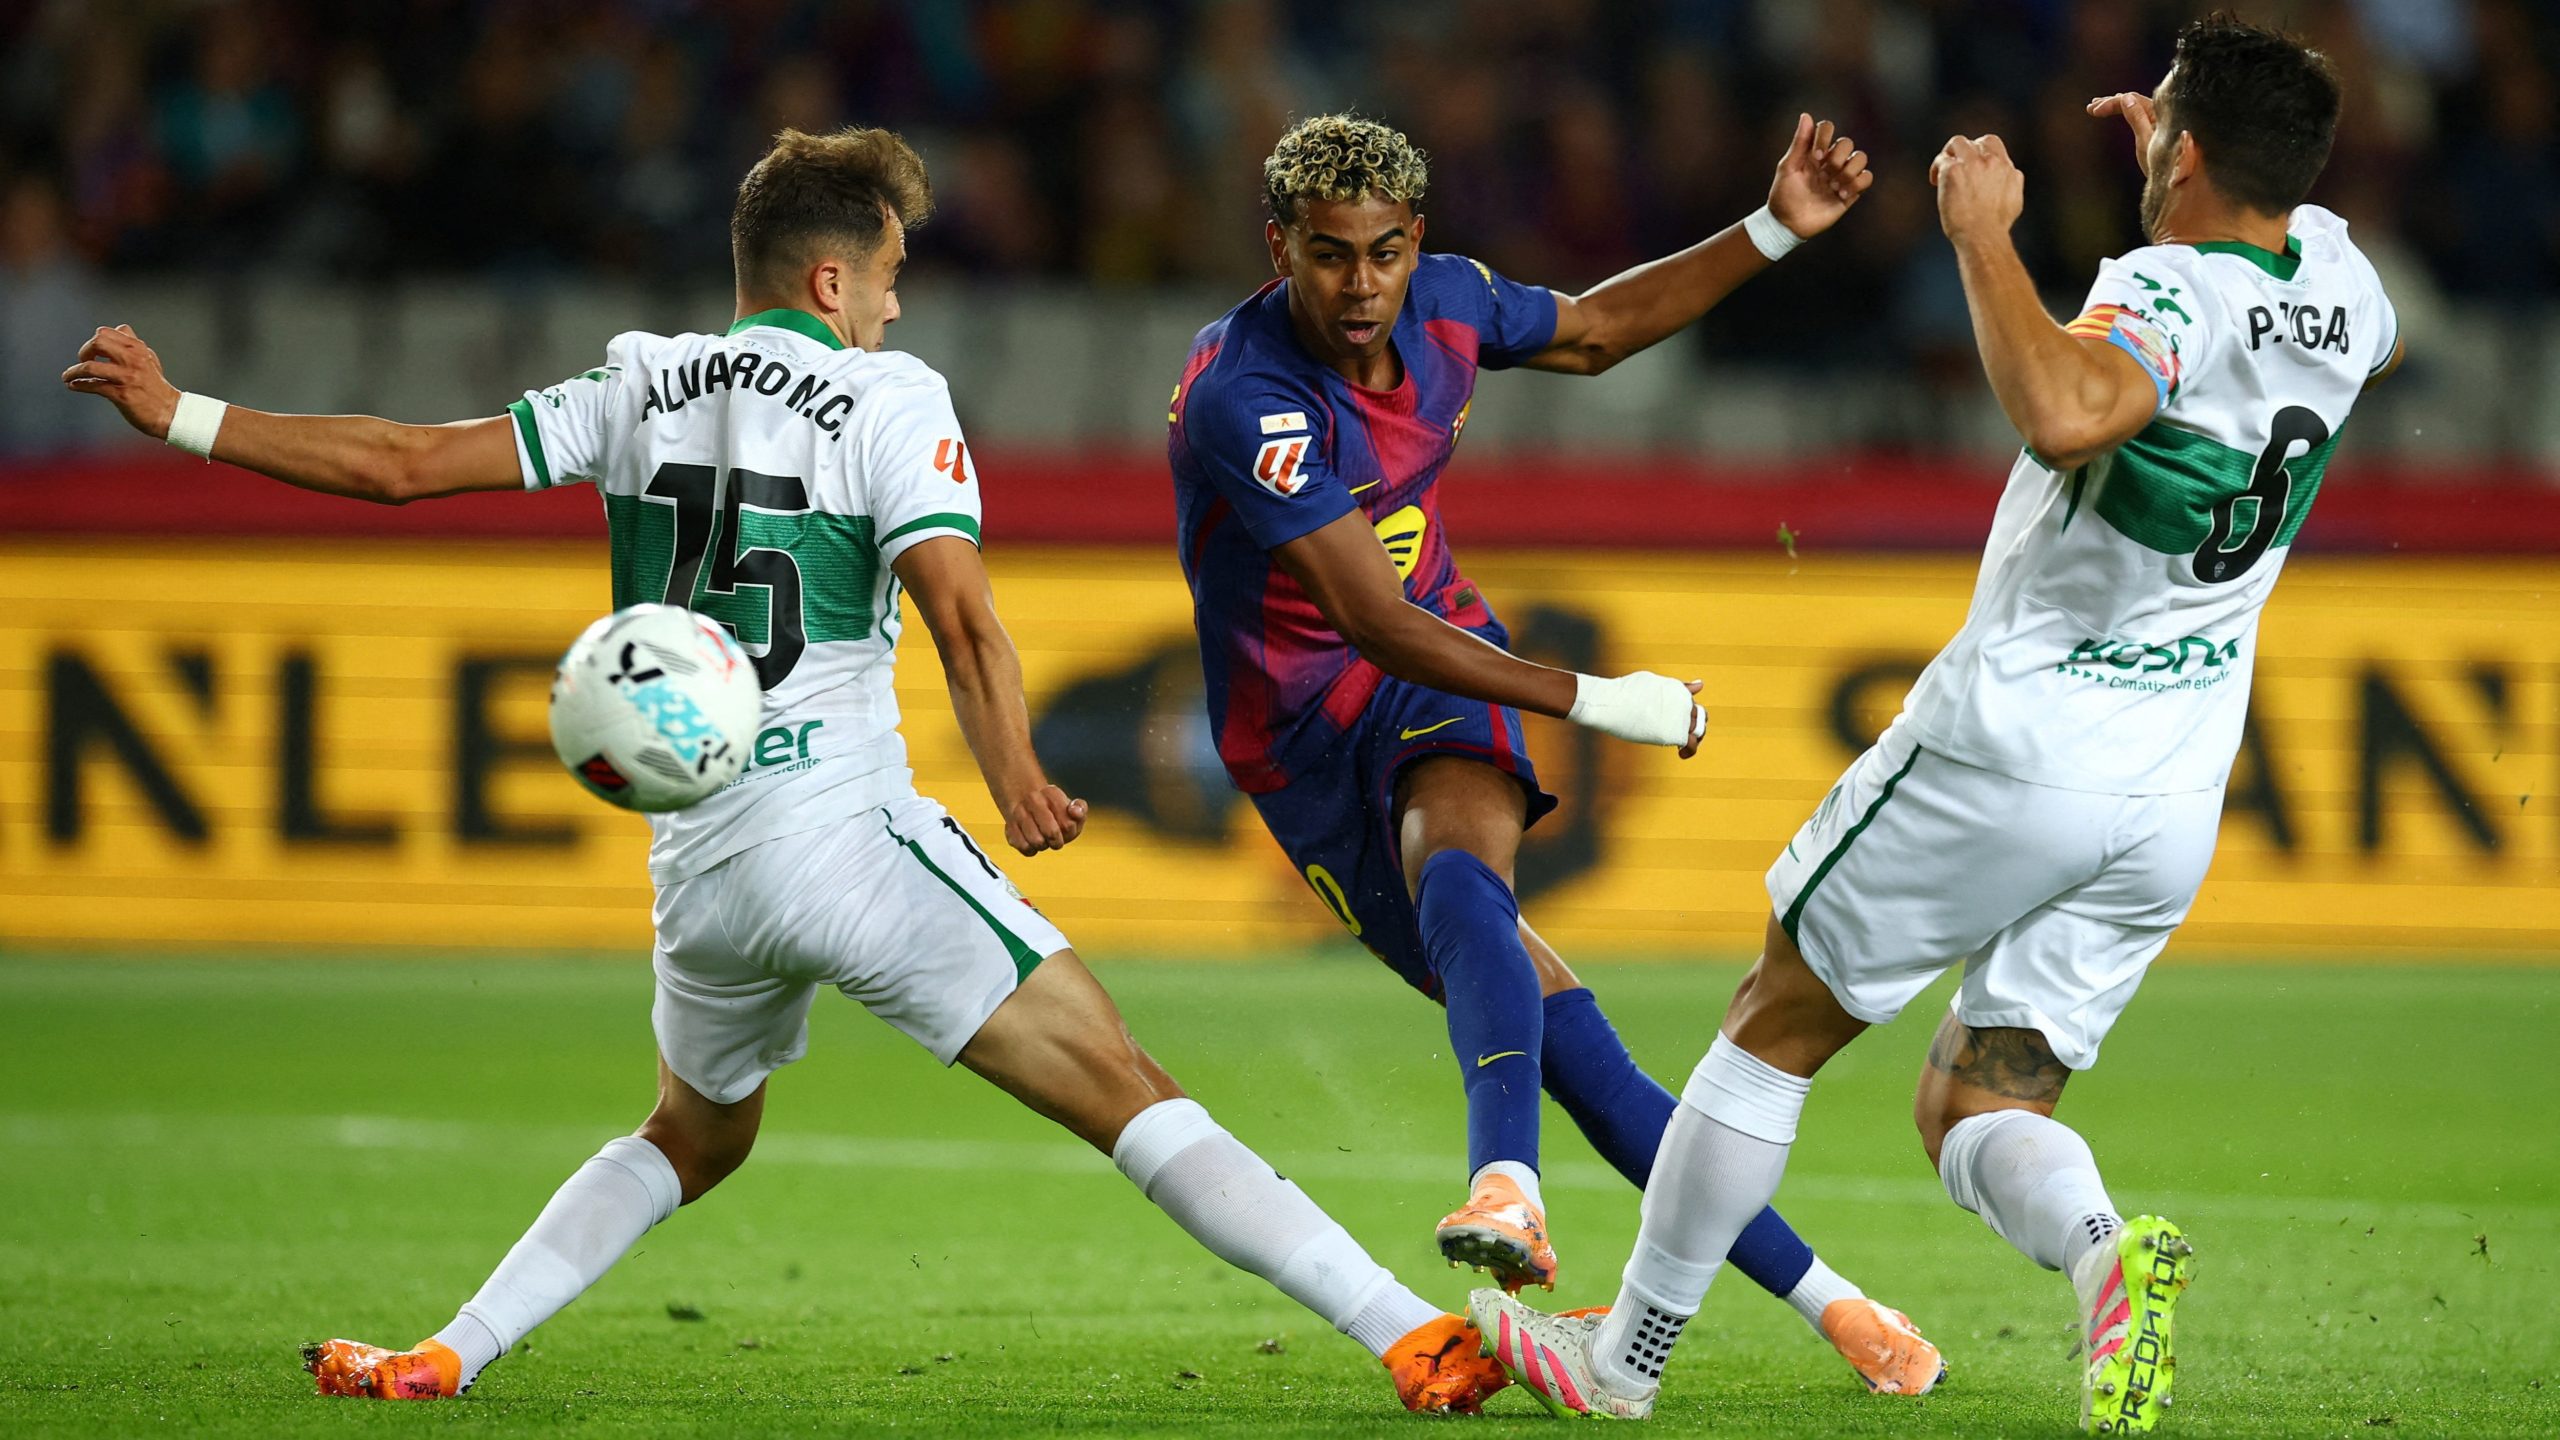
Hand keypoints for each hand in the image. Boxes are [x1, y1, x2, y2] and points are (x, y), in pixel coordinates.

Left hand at [61, 325, 180, 438]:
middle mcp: (133, 360)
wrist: (169, 411)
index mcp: (138, 349)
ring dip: (74, 372)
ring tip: (68, 376)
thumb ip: (133, 344)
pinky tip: (74, 385)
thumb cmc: (157, 387)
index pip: (107, 332)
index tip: (93, 352)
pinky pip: (93, 386)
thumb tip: (120, 329)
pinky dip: (79, 385)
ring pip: (91, 366)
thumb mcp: (149, 359)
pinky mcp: (122, 395)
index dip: (95, 341)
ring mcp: (127, 377)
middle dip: (84, 351)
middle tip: (83, 361)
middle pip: (97, 343)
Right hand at [1002, 783, 1087, 854]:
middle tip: (1056, 839)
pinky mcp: (1009, 827)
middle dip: (1057, 841)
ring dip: (1044, 845)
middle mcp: (1034, 800)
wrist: (1023, 800)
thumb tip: (1074, 812)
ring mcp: (1019, 813)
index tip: (1067, 827)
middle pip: (1052, 833)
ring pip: (1037, 842)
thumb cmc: (1053, 809)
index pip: (1068, 824)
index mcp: (1051, 793)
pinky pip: (1024, 847)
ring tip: (1043, 839)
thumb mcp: (1071, 806)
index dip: (1070, 832)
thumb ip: (1080, 809)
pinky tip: (1032, 841)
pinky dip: (1031, 849)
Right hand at [1568, 671, 1708, 755]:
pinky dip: (1689, 751)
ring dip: (1693, 739)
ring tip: (1682, 747)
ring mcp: (1683, 718)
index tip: (1674, 721)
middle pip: (1699, 717)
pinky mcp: (1677, 734)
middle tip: (1682, 736)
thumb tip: (1700, 685)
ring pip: (1699, 731)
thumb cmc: (1625, 692)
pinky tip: (1681, 755)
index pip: (1692, 702)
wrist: (1611, 703)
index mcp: (1679, 689)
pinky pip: (1691, 744)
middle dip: (1693, 727)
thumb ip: (1678, 687)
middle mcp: (1685, 702)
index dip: (1686, 713)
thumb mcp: (1654, 683)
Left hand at [1767, 113, 1873, 239]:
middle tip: (1824, 174)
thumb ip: (1800, 143)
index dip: (1824, 138)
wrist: (1788, 224)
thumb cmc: (1783, 195)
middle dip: (1837, 157)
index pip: (1827, 129)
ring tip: (1834, 186)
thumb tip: (1806, 115)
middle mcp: (1830, 161)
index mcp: (1814, 152)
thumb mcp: (1788, 167)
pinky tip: (1841, 195)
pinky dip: (1858, 183)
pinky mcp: (1850, 192)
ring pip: (1861, 157)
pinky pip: (1867, 177)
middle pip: (1847, 142)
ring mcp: (1841, 176)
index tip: (1815, 157)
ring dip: (1849, 170)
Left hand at [1930, 134, 2024, 247]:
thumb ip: (2011, 182)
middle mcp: (1991, 161)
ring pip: (1957, 143)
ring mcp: (1972, 164)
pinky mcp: (1953, 170)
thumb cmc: (1996, 226)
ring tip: (1943, 170)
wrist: (1982, 235)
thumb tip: (2010, 176)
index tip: (1973, 166)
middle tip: (1956, 167)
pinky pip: (1942, 160)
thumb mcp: (2014, 200)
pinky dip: (1937, 169)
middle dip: (1965, 152)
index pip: (1992, 144)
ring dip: (1949, 153)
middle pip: (1976, 142)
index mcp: (2006, 167)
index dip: (1980, 152)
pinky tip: (1935, 182)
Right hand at [2087, 92, 2158, 175]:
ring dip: (2116, 105)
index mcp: (2160, 112)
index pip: (2133, 99)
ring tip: (2097, 107)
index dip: (2113, 102)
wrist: (2176, 180)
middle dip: (2111, 102)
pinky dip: (2124, 112)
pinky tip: (2116, 111)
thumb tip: (2126, 98)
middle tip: (2092, 108)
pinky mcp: (2155, 128)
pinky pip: (2137, 114)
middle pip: (2133, 100)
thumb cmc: (2163, 163)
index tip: (2095, 110)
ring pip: (2134, 106)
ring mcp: (2158, 120)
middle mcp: (2160, 113)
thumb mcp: (2146, 140)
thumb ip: (2137, 117)